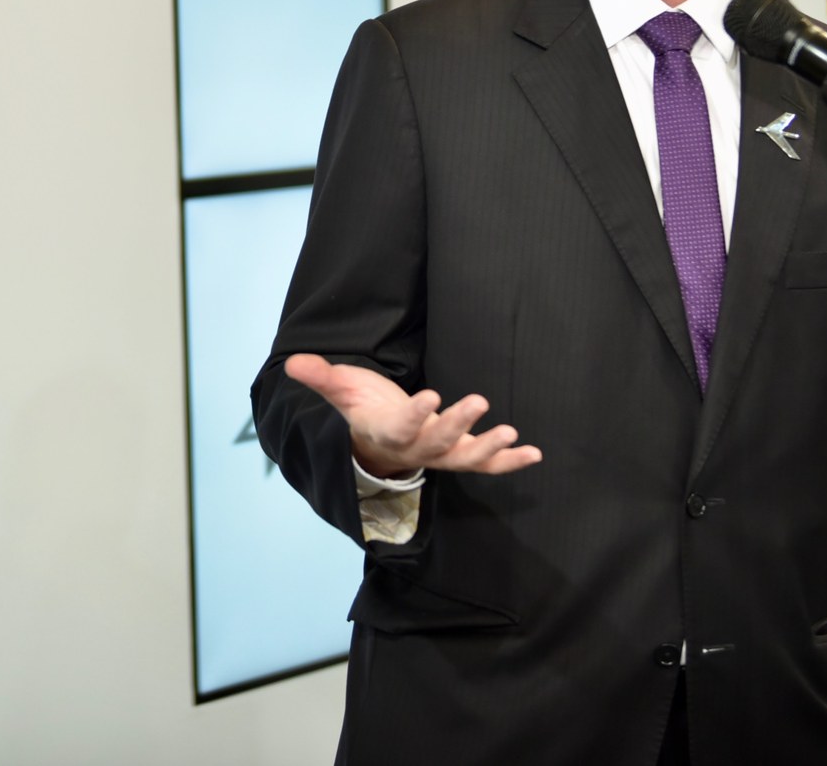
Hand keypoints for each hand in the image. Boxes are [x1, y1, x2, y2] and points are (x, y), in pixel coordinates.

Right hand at [283, 353, 542, 479]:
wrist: (373, 444)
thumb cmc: (359, 410)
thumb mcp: (340, 391)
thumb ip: (320, 377)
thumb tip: (292, 363)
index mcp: (384, 434)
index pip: (399, 428)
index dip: (413, 415)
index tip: (429, 396)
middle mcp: (414, 450)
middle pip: (437, 444)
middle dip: (457, 425)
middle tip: (478, 402)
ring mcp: (438, 455)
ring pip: (464, 459)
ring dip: (489, 449)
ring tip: (513, 434)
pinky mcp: (457, 455)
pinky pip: (484, 464)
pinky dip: (509, 461)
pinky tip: (534, 453)